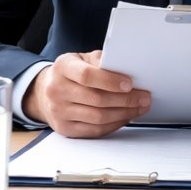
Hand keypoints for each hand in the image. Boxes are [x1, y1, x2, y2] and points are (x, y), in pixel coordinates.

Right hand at [26, 50, 149, 137]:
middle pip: (96, 99)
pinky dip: (115, 124)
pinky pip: (95, 130)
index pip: (87, 76)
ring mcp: (59, 111)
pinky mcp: (65, 128)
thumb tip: (128, 70)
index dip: (110, 81)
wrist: (46, 91)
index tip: (130, 84)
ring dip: (124, 114)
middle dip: (126, 100)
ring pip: (98, 117)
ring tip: (140, 108)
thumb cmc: (72, 73)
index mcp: (63, 67)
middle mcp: (57, 90)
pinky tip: (126, 117)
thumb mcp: (83, 58)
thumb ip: (102, 61)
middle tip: (145, 98)